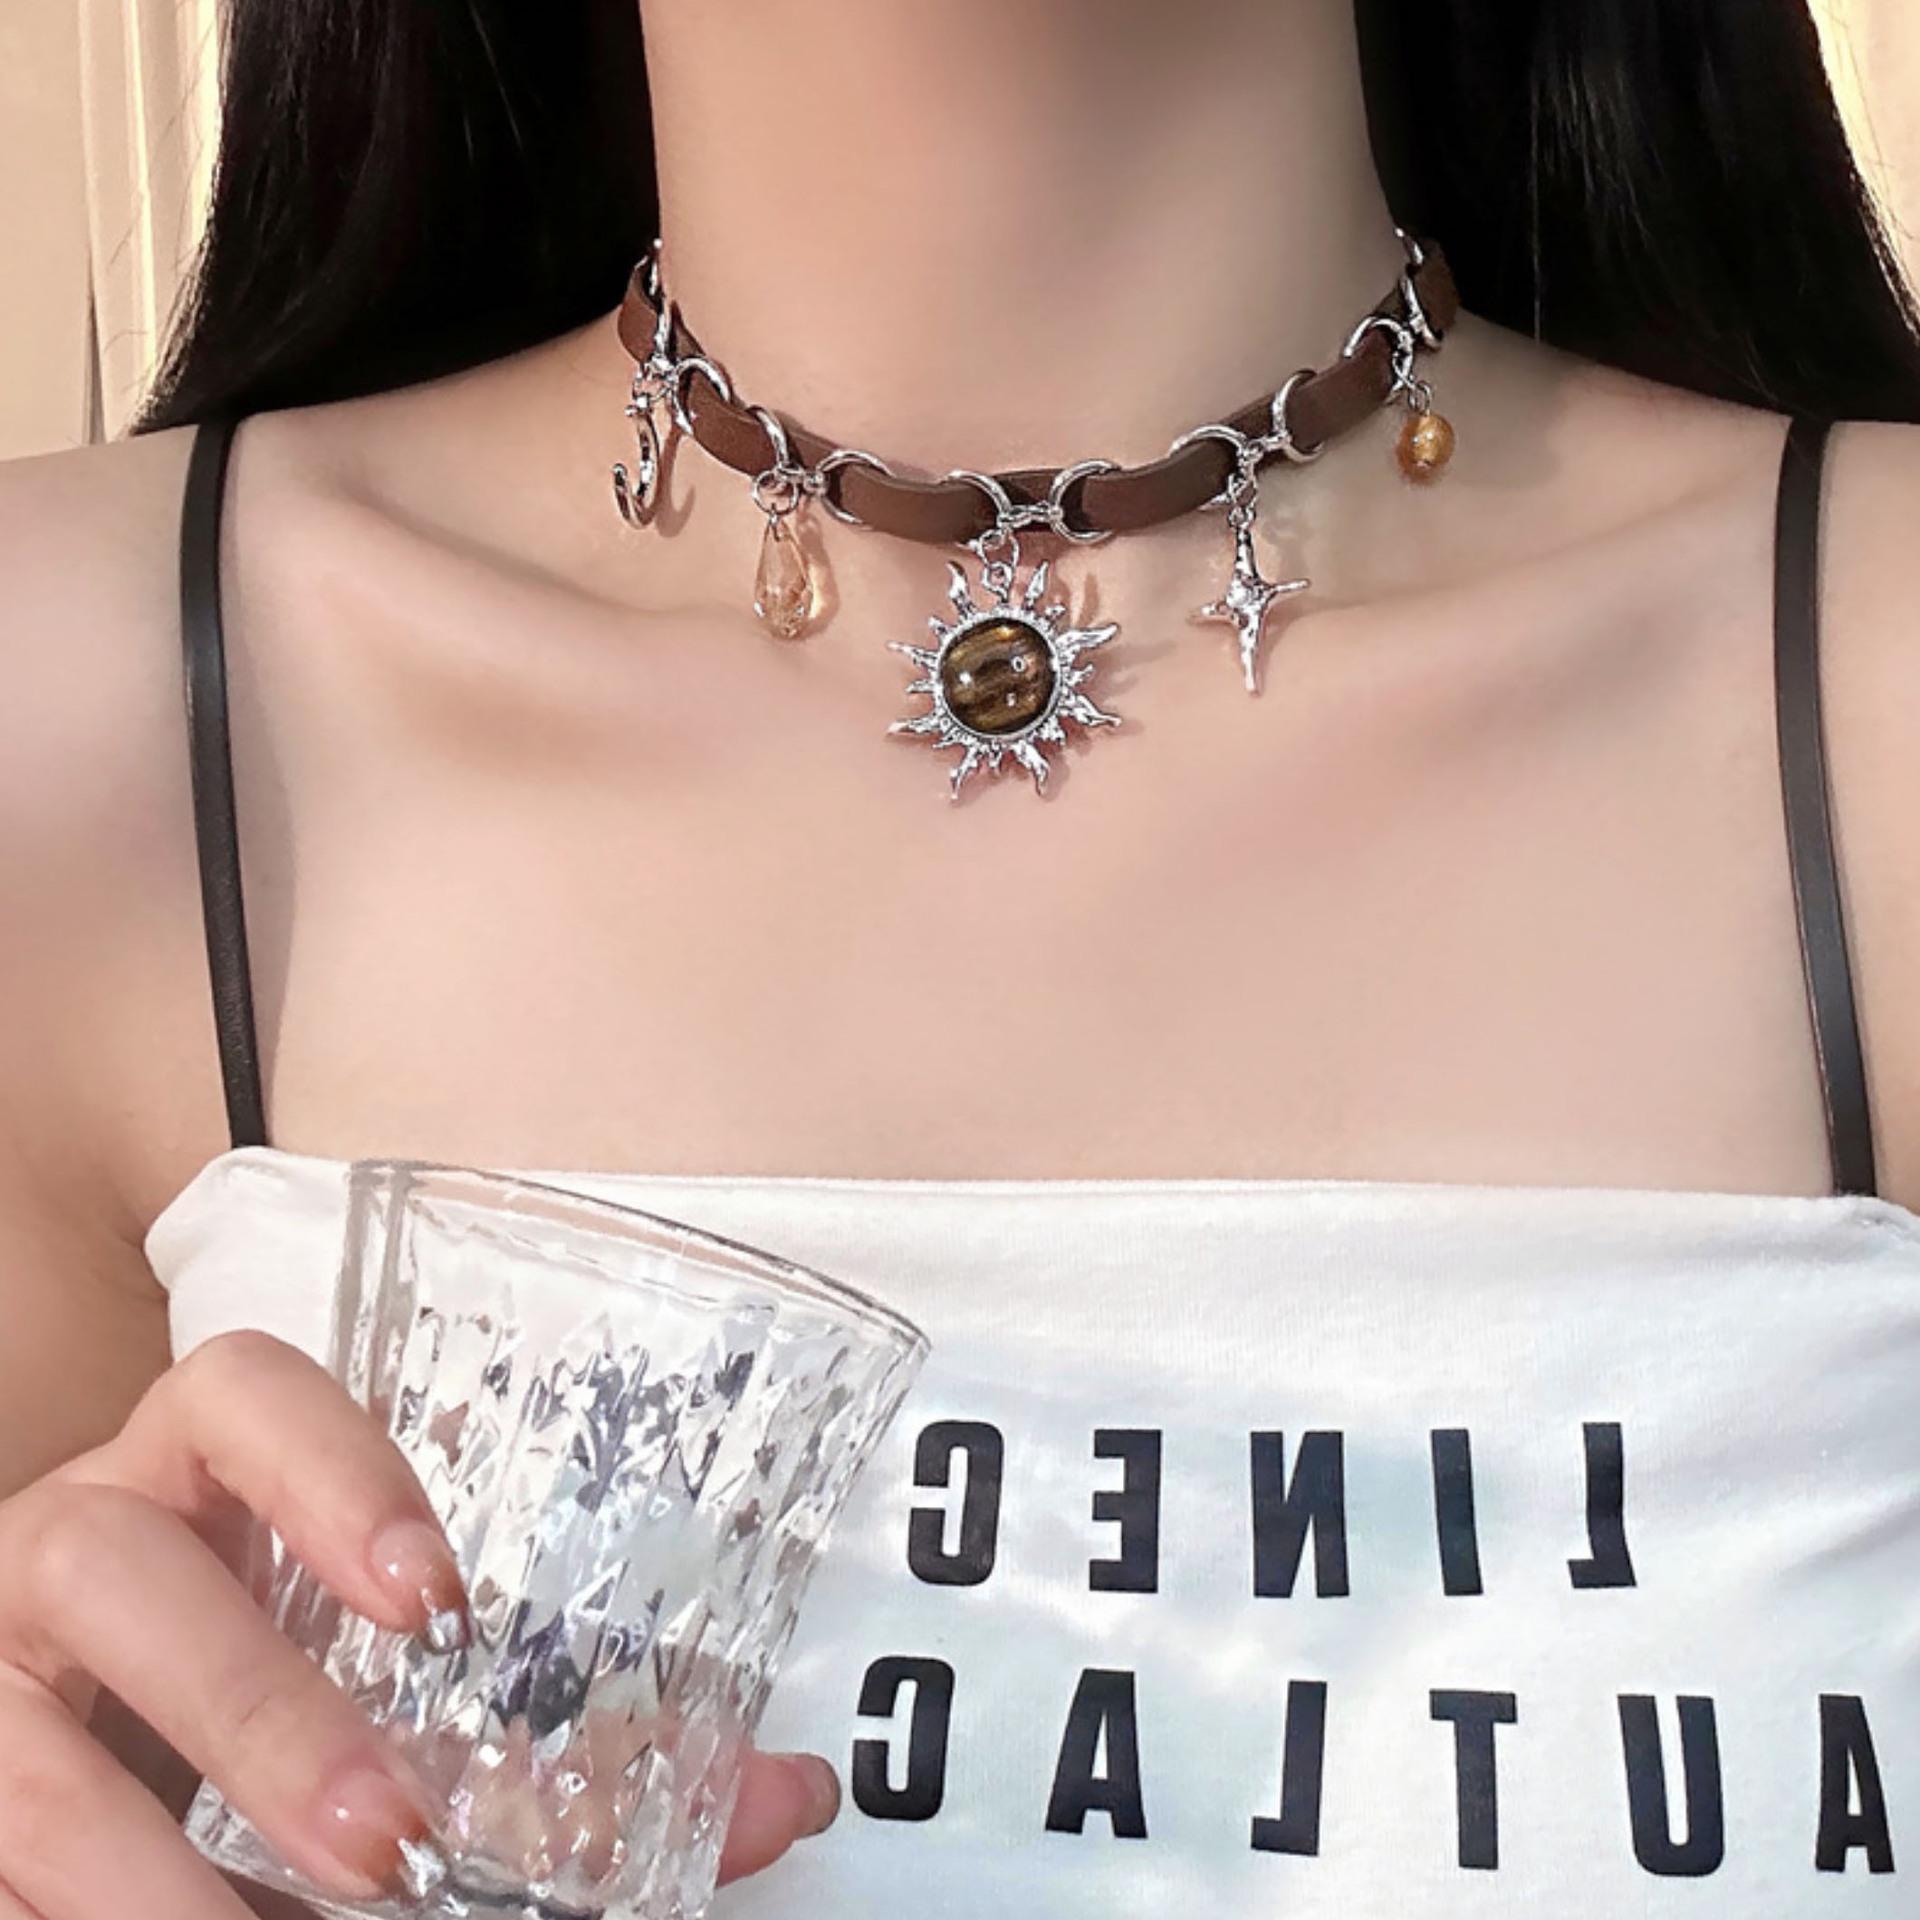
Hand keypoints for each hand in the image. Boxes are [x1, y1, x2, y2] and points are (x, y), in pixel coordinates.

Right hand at [0, 1329, 839, 1917]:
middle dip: (258, 1711)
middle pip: (113, 1560)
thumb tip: (788, 1795)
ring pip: (26, 1746)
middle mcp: (82, 1539)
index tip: (439, 1599)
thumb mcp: (418, 1695)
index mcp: (205, 1473)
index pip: (238, 1389)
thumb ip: (594, 1742)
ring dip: (148, 1872)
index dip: (330, 1470)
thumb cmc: (289, 1681)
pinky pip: (2, 1857)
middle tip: (394, 1839)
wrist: (98, 1746)